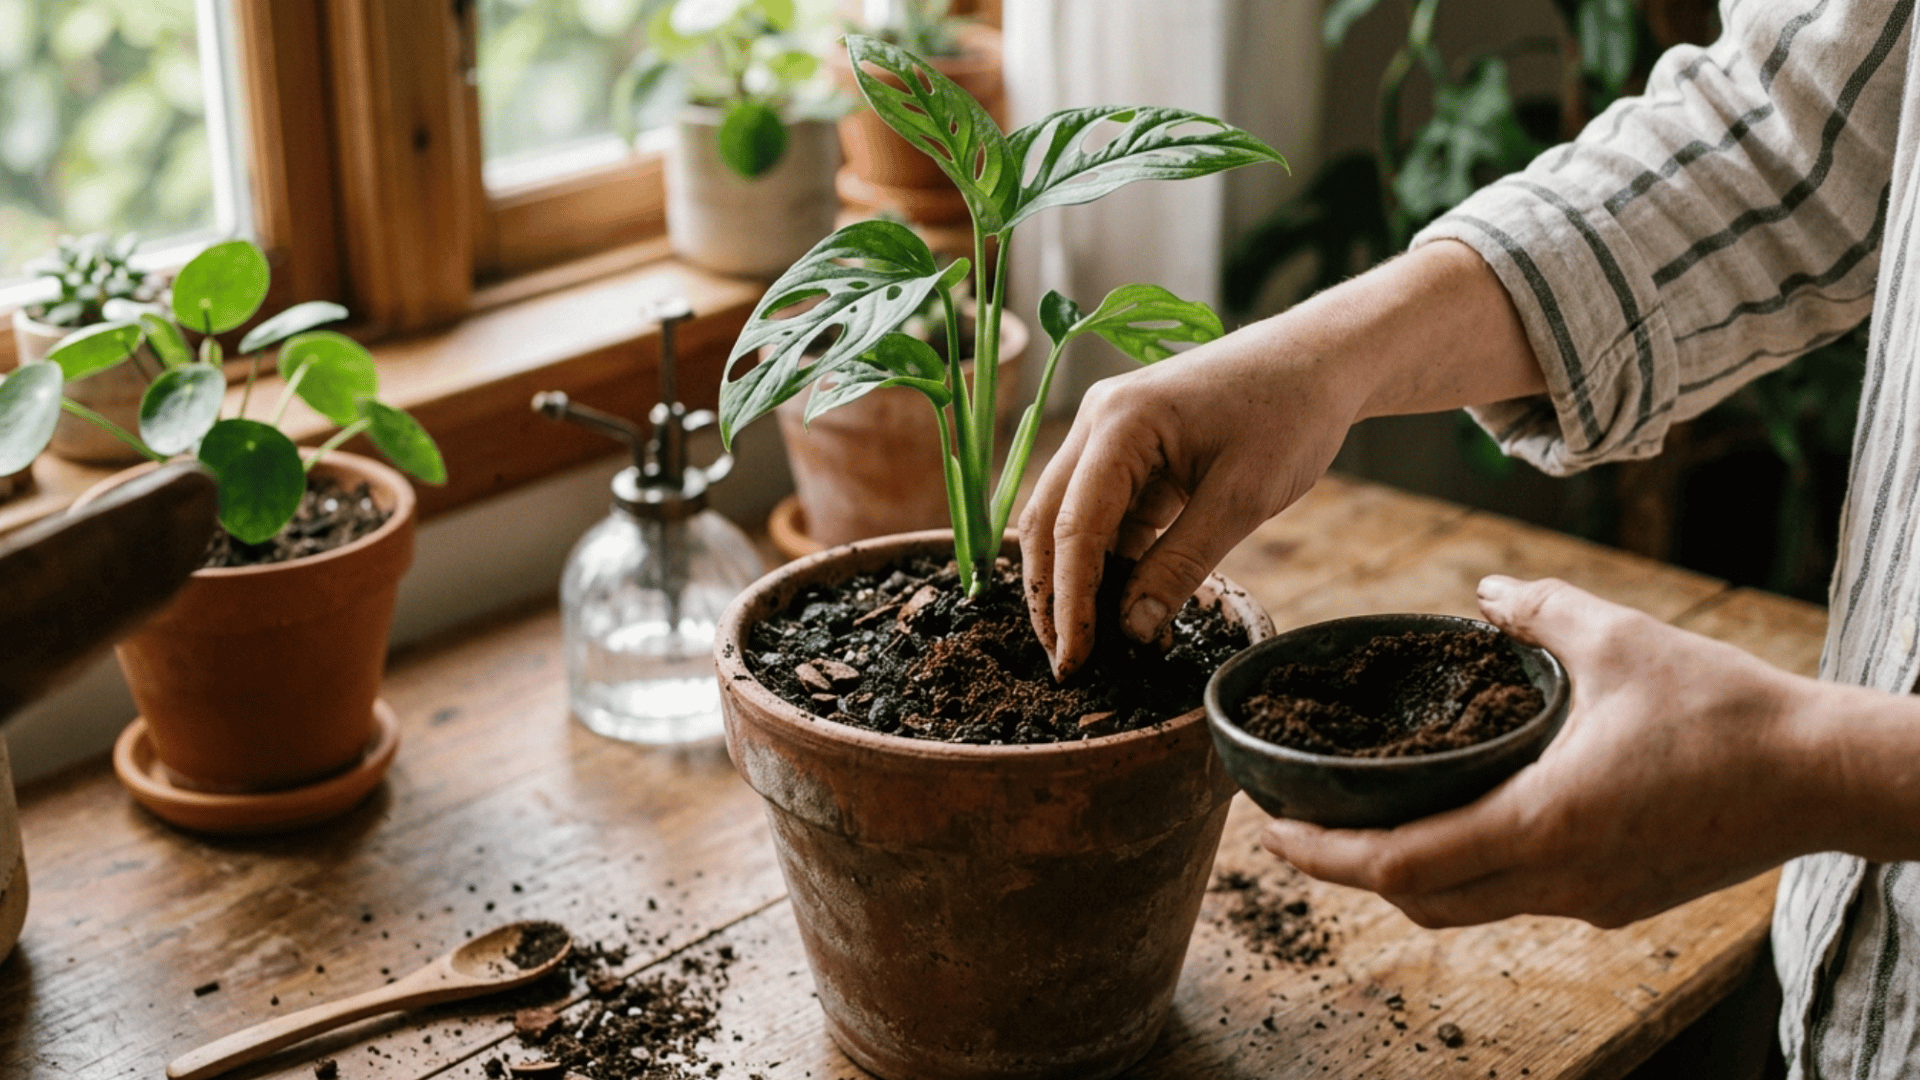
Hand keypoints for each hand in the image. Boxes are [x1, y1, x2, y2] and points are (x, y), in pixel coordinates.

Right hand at [1018, 323, 1357, 678]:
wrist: (1322, 360)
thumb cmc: (1291, 413)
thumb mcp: (1243, 498)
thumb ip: (1182, 565)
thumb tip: (1131, 629)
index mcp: (1121, 422)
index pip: (1075, 525)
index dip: (1069, 600)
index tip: (1075, 660)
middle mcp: (1098, 421)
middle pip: (1049, 521)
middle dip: (1052, 595)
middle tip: (1069, 663)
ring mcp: (1109, 433)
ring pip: (1069, 520)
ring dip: (1078, 580)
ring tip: (1098, 643)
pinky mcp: (1130, 451)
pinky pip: (1104, 513)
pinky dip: (1111, 561)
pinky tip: (1128, 605)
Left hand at [1261, 576, 1827, 928]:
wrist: (1822, 776)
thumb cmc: (1725, 709)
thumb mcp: (1619, 637)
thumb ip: (1538, 608)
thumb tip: (1487, 586)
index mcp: (1543, 823)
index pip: (1400, 864)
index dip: (1323, 854)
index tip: (1269, 829)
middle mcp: (1558, 879)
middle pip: (1418, 899)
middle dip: (1344, 870)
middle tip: (1292, 828)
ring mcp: (1588, 901)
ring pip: (1466, 907)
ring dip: (1404, 875)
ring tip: (1356, 827)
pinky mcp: (1616, 901)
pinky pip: (1515, 898)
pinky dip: (1466, 871)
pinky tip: (1453, 824)